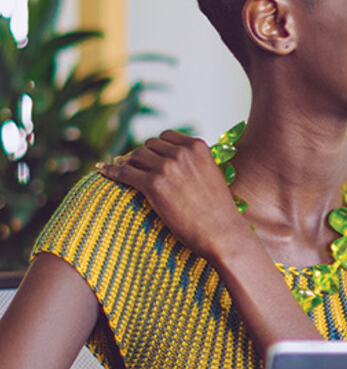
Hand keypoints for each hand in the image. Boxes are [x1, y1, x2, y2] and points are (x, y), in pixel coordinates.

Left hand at [97, 129, 250, 262]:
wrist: (222, 232)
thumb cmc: (219, 210)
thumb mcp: (211, 175)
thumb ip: (194, 163)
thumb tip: (173, 162)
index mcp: (198, 146)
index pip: (166, 136)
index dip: (155, 147)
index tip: (149, 156)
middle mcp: (181, 152)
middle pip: (148, 145)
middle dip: (140, 155)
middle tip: (132, 165)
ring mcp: (167, 167)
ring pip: (135, 156)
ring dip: (126, 162)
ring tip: (119, 169)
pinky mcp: (153, 185)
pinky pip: (124, 172)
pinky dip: (111, 170)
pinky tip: (101, 170)